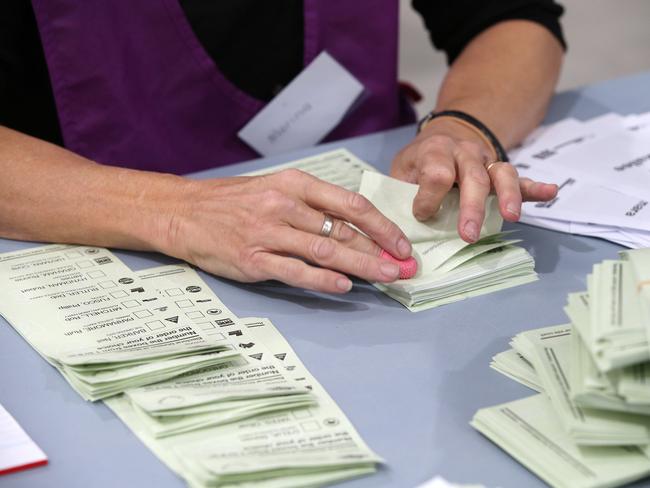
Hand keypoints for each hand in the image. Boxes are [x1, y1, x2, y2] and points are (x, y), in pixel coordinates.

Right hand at [161, 169, 411, 292]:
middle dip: (380, 250)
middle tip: (404, 266)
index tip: (401, 243)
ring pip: (326, 251)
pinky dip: (323, 280)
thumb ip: (312, 207)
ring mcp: (267, 233)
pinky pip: (295, 271)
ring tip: (386, 277)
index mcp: (294, 184)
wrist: (183, 211)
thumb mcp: (274, 190)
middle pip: (344, 230)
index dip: (381, 225)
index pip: (350, 204)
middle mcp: (284, 205)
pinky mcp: (253, 259)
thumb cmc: (233, 201)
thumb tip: (355, 230)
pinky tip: (344, 286)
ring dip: (361, 266)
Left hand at [391, 117, 557, 242]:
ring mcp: (485, 160)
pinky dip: (534, 187)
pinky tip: (550, 192)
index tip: (421, 213)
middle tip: (468, 234)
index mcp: (435, 151)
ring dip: (507, 196)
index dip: (428, 198)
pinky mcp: (499, 172)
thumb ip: (401, 194)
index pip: (436, 173)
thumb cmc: (417, 163)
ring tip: (511, 216)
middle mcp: (463, 152)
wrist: (440, 138)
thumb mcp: (401, 171)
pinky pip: (519, 178)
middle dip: (471, 207)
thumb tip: (402, 228)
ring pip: (501, 174)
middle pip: (472, 177)